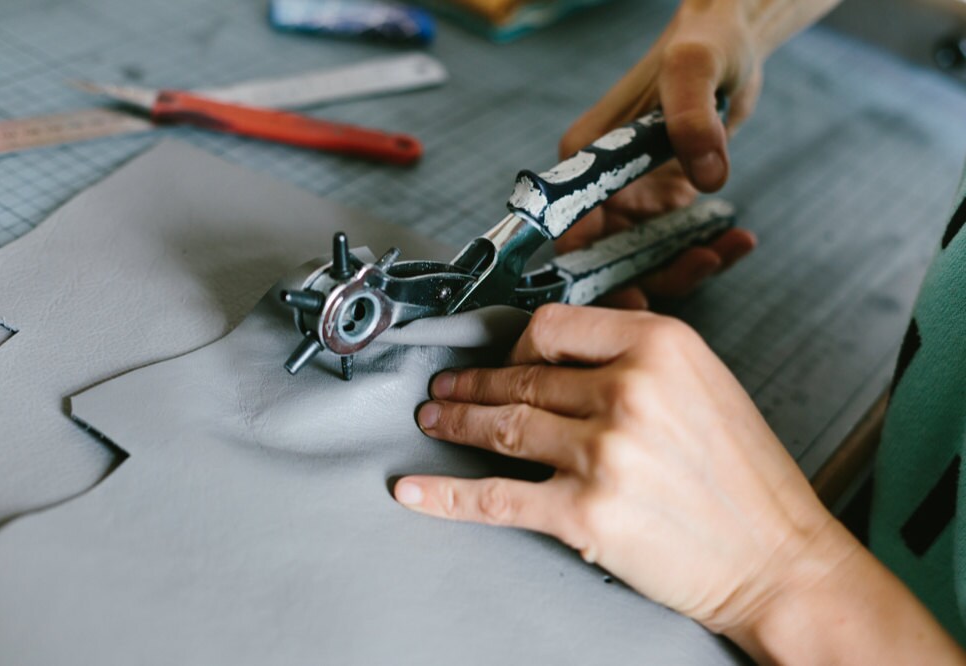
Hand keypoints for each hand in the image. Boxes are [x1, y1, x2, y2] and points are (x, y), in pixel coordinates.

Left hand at [394, 304, 844, 633]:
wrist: (779, 560)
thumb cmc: (746, 477)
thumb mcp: (705, 383)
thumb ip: (638, 356)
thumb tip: (565, 352)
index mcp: (661, 346)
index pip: (555, 327)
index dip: (518, 344)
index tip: (506, 359)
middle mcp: (629, 391)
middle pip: (522, 377)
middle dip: (474, 384)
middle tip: (445, 389)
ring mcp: (604, 453)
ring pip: (503, 427)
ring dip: (457, 422)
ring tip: (434, 419)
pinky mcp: (586, 513)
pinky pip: (497, 497)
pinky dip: (447, 493)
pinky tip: (415, 489)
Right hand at [556, 0, 764, 307]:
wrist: (732, 44)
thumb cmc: (702, 45)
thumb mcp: (693, 69)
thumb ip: (692, 118)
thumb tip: (706, 175)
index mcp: (587, 157)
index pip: (572, 229)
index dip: (592, 270)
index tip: (629, 293)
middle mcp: (603, 186)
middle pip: (607, 257)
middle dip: (648, 278)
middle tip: (696, 269)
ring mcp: (635, 199)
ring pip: (645, 260)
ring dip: (685, 268)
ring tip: (729, 248)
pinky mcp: (666, 204)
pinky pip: (679, 246)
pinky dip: (710, 252)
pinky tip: (739, 239)